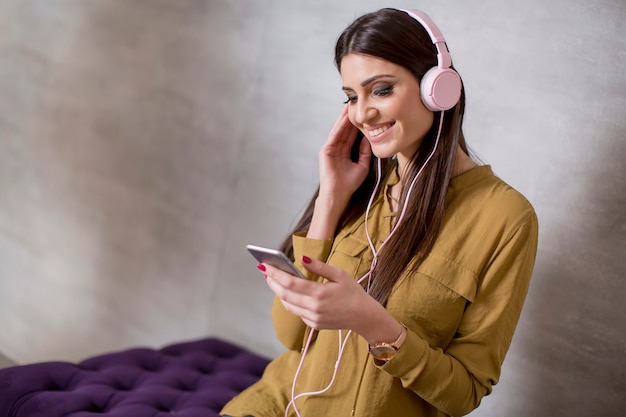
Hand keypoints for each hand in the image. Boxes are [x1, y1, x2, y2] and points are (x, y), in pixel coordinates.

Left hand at [260, 256, 399, 343]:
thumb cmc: (353, 292)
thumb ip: (319, 267)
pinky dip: (289, 301)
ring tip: (273, 279)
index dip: (275, 274)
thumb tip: (301, 258)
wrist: (364, 317)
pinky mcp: (314, 325)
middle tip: (264, 270)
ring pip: (288, 304)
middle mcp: (314, 308)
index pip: (290, 283)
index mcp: (320, 293)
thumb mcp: (340, 275)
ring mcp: (313, 318)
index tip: (264, 265)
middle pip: (284, 294)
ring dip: (278, 292)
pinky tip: (287, 292)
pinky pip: (296, 312)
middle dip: (272, 281)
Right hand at [318, 105, 371, 201]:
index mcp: (345, 152)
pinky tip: (344, 118)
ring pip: (339, 130)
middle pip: (345, 130)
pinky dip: (339, 126)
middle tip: (356, 104)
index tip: (364, 114)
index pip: (352, 135)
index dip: (357, 125)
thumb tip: (368, 138)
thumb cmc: (349, 183)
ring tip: (350, 106)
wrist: (339, 193)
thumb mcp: (362, 165)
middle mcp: (337, 149)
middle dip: (350, 118)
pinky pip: (335, 135)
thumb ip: (365, 151)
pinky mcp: (326, 150)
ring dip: (344, 118)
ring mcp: (330, 149)